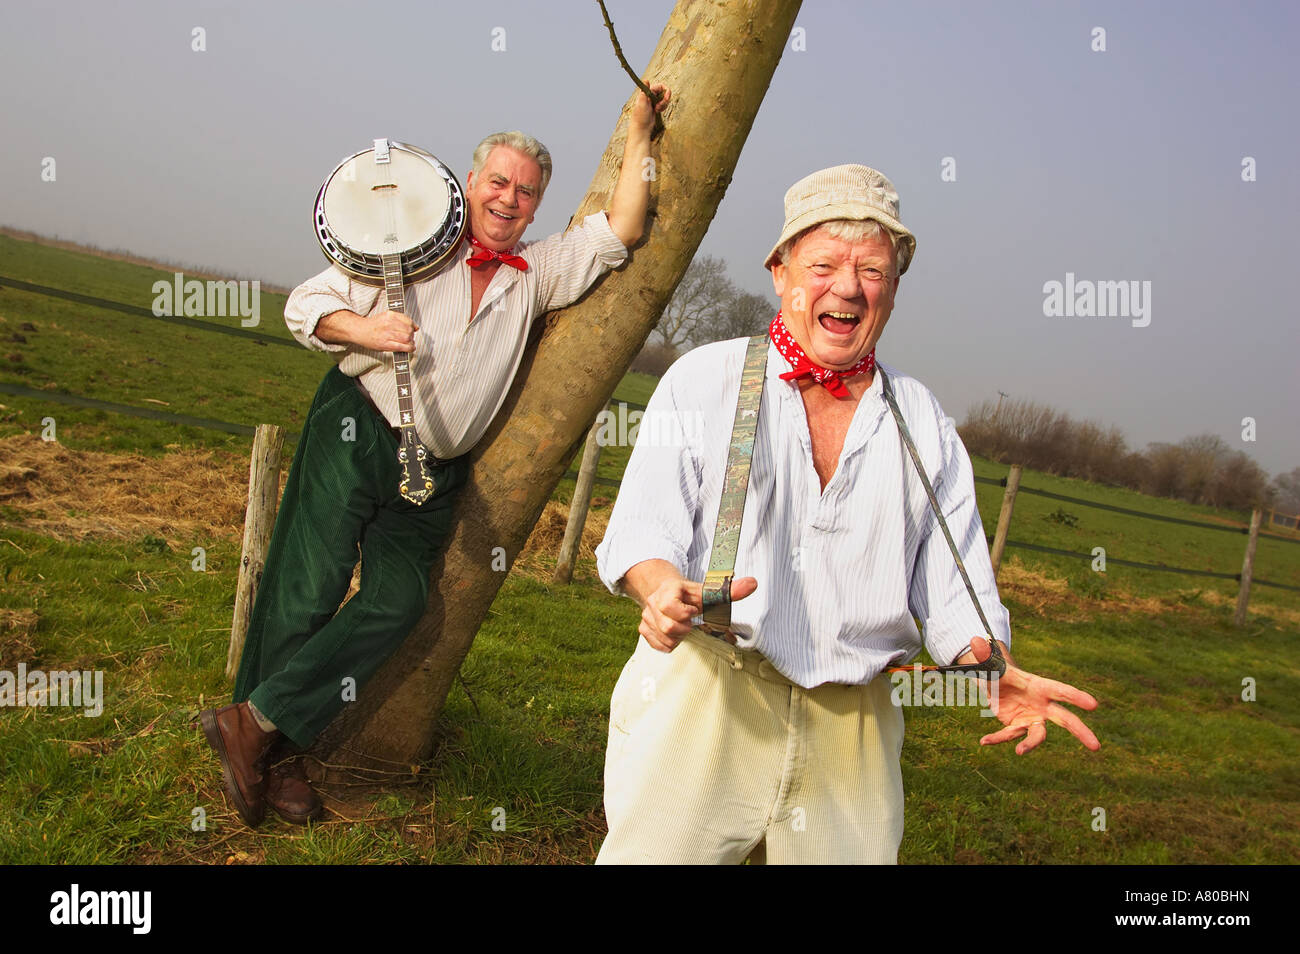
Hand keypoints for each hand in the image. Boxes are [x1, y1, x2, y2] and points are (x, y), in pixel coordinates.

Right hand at [355, 310, 417, 352]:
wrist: (359, 331)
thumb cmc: (373, 325)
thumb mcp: (386, 317)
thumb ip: (400, 320)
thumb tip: (416, 327)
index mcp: (390, 315)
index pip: (408, 320)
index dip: (412, 326)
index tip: (412, 329)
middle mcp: (389, 323)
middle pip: (409, 330)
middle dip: (411, 334)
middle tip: (409, 337)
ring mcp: (387, 334)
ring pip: (407, 338)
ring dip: (411, 342)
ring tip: (408, 343)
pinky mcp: (386, 344)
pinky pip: (402, 347)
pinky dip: (409, 348)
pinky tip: (410, 348)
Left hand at [629, 83, 669, 133]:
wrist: (641, 128)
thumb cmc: (640, 117)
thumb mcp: (642, 103)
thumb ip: (644, 92)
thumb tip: (646, 80)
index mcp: (647, 93)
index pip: (660, 86)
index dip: (665, 90)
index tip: (667, 96)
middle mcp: (650, 96)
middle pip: (663, 92)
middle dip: (665, 99)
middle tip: (660, 106)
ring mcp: (654, 102)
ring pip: (664, 99)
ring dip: (664, 104)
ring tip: (657, 110)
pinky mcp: (656, 107)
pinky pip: (663, 104)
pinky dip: (663, 107)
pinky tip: (658, 112)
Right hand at [638, 574, 756, 652]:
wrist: (665, 590)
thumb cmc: (689, 593)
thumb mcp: (707, 590)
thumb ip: (729, 590)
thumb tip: (753, 583)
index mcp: (669, 590)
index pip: (671, 607)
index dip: (685, 613)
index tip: (693, 611)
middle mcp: (654, 602)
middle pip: (668, 627)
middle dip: (684, 628)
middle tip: (690, 622)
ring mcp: (646, 616)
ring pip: (663, 638)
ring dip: (678, 637)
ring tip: (683, 626)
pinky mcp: (644, 628)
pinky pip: (658, 645)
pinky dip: (669, 643)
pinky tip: (675, 634)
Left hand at [972, 637, 1100, 754]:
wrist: (993, 684)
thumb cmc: (998, 671)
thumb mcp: (991, 664)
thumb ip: (985, 656)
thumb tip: (975, 640)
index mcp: (1039, 686)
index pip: (1061, 691)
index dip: (1076, 697)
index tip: (1094, 705)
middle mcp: (1041, 705)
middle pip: (1065, 719)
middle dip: (1081, 731)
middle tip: (1096, 747)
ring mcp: (1031, 718)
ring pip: (1038, 735)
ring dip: (1030, 744)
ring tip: (1020, 751)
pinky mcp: (1018, 727)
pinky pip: (1010, 735)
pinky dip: (997, 738)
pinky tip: (984, 740)